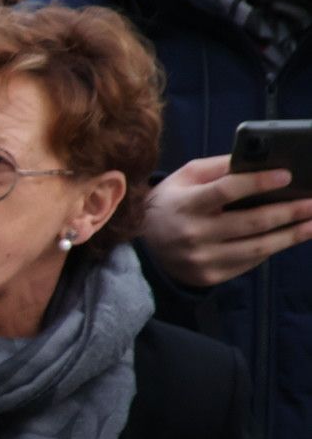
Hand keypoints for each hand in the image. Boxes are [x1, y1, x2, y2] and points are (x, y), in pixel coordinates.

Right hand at [142, 155, 311, 287]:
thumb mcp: (184, 179)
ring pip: (258, 247)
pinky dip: (273, 248)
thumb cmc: (171, 204)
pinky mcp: (211, 276)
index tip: (286, 175)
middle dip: (289, 211)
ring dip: (292, 234)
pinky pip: (250, 262)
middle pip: (250, 222)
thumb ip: (217, 168)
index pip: (225, 192)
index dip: (257, 183)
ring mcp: (202, 259)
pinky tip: (291, 236)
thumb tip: (259, 162)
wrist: (146, 248)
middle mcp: (193, 234)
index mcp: (184, 205)